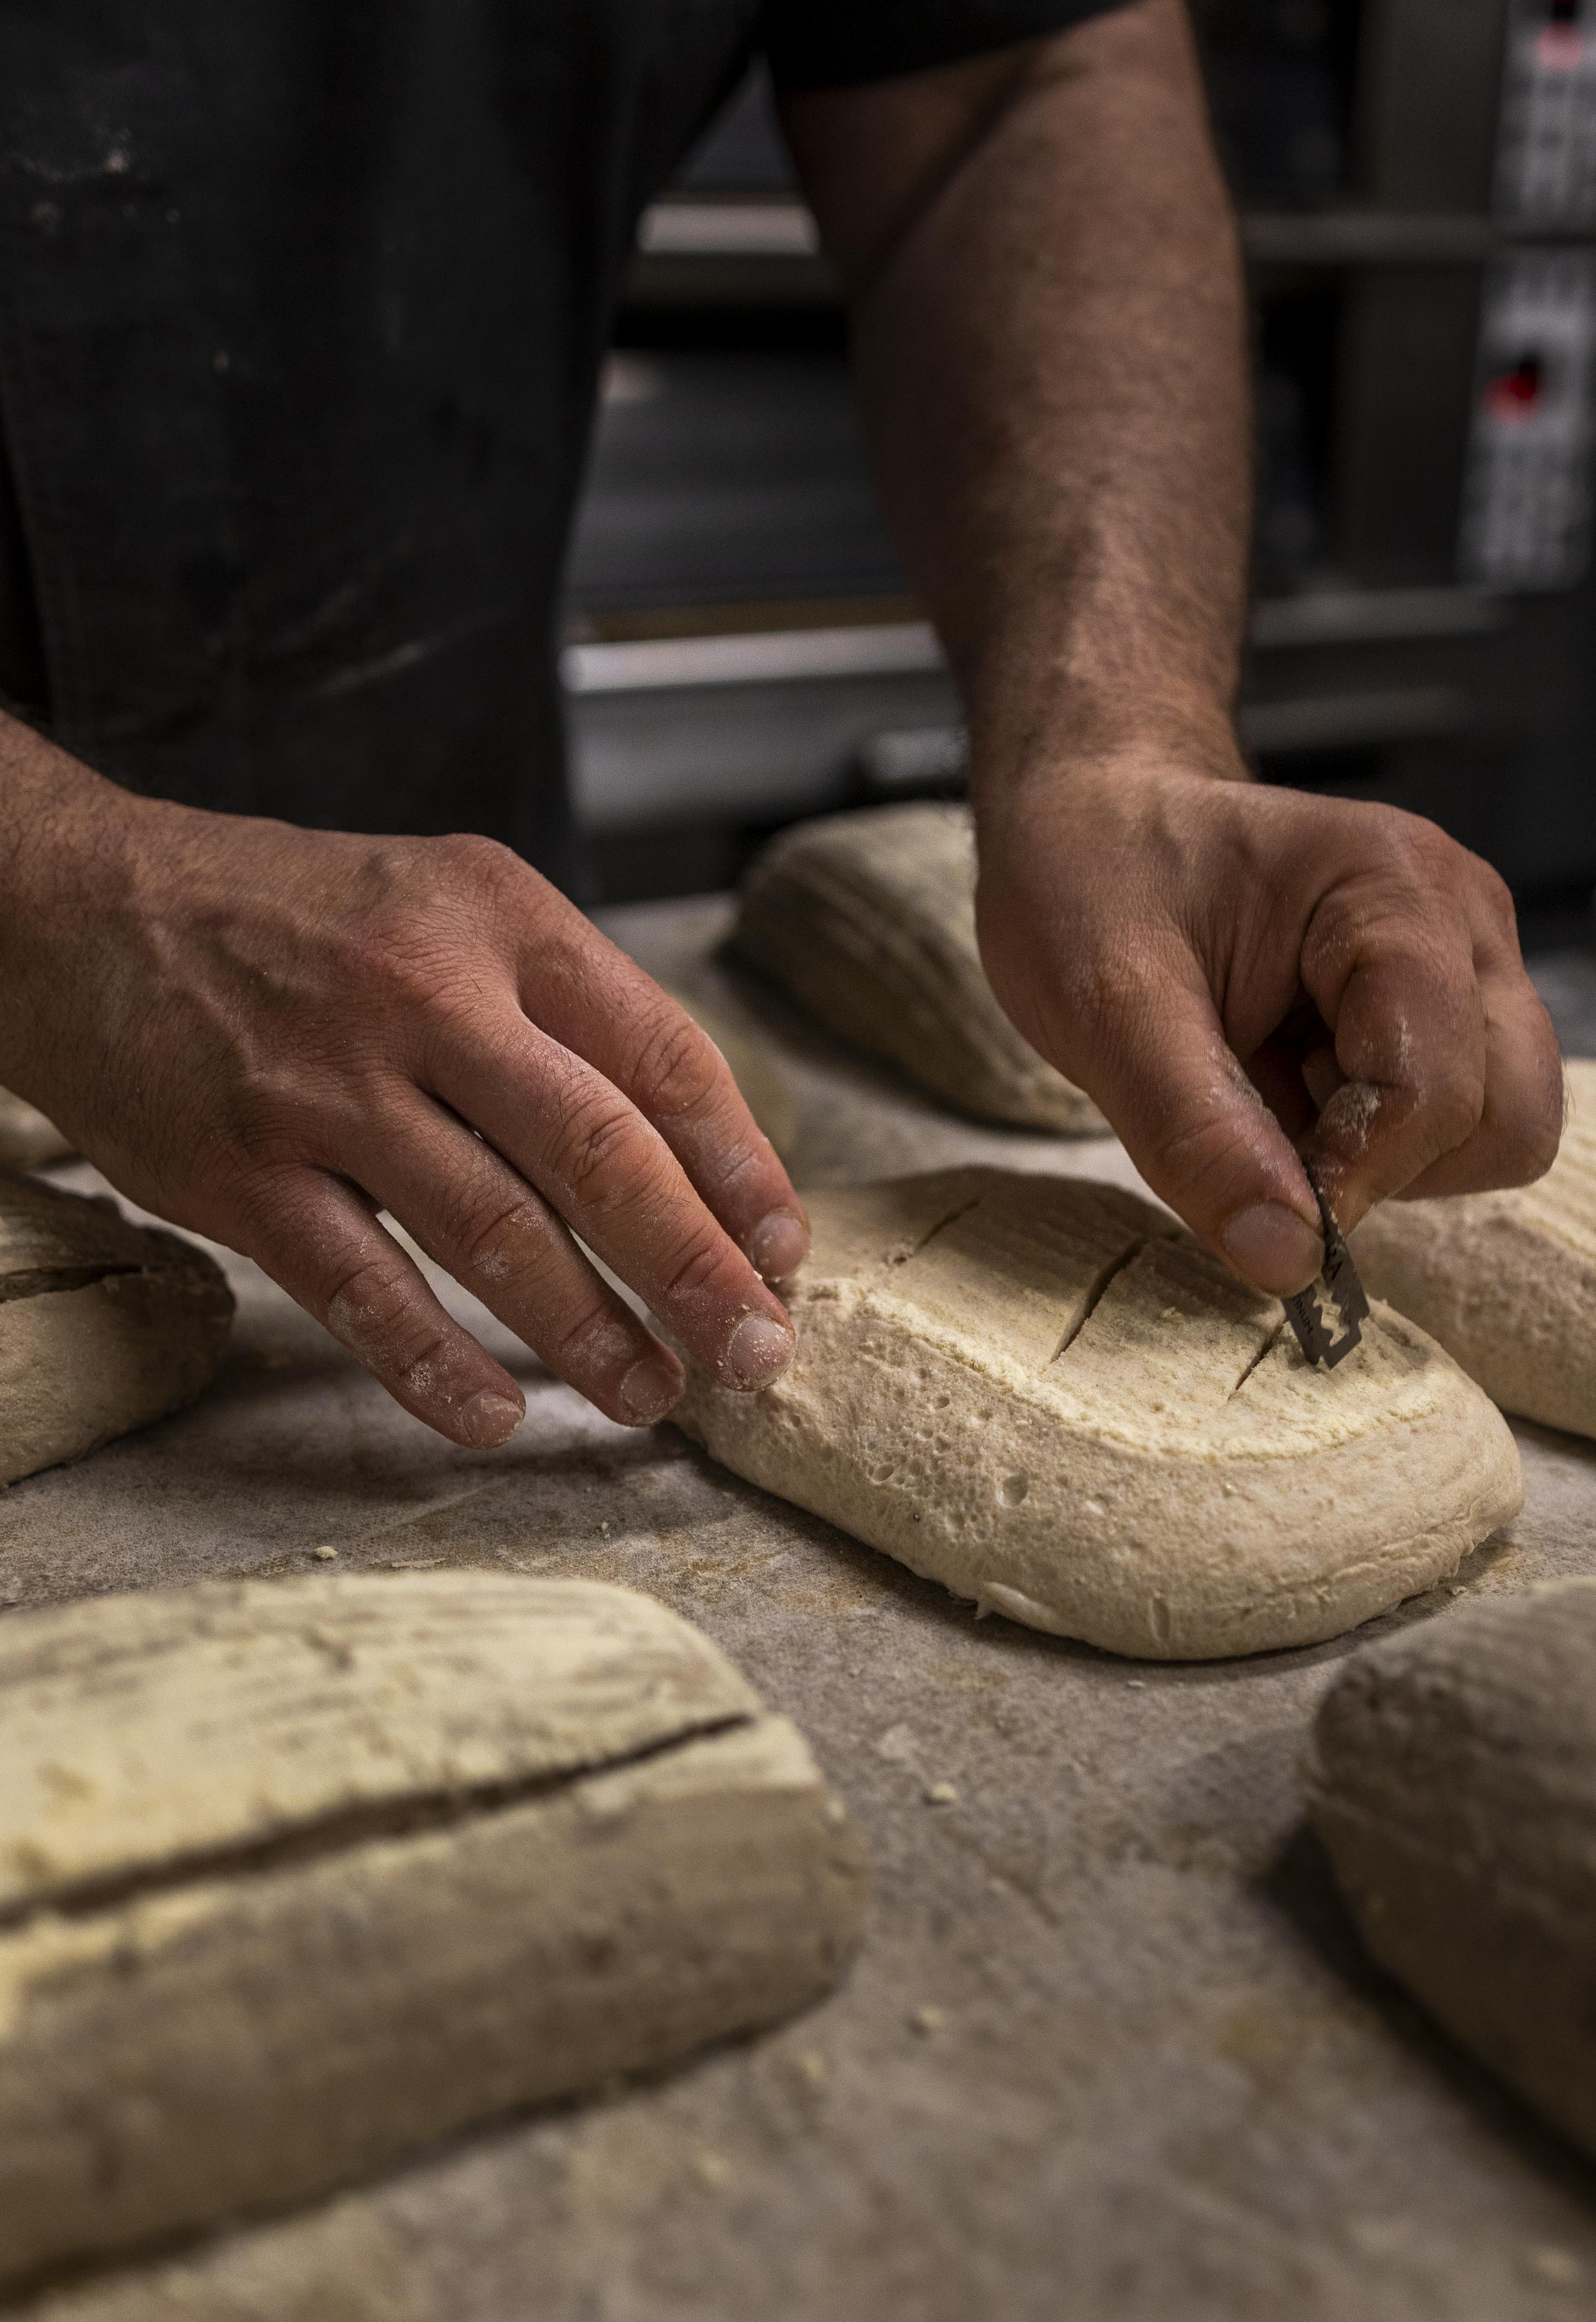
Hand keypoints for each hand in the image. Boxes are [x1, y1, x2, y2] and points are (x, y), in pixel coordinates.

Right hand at [0, 746, 806, 1446]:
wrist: (86, 906)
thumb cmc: (296, 923)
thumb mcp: (447, 909)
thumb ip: (560, 1015)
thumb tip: (688, 1161)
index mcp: (499, 919)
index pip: (662, 1055)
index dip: (739, 1168)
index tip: (784, 1253)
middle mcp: (424, 993)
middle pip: (600, 1150)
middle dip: (696, 1268)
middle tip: (755, 1353)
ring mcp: (328, 1086)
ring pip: (494, 1230)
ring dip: (587, 1331)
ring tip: (650, 1394)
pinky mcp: (243, 1170)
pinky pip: (362, 1287)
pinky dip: (436, 1364)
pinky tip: (496, 1415)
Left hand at [973, 751, 1563, 1295]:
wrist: (1097, 816)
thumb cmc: (1095, 876)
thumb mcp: (1104, 1004)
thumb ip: (1195, 1134)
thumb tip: (1288, 1262)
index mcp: (1394, 888)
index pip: (1437, 1088)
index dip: (1353, 1173)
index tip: (1258, 1192)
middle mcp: (1463, 920)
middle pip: (1510, 1115)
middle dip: (1393, 1167)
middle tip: (1271, 1137)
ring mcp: (1469, 963)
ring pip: (1500, 1128)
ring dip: (1390, 1158)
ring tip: (1275, 1094)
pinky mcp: (1449, 1006)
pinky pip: (1460, 1119)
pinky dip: (1379, 1141)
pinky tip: (1293, 1086)